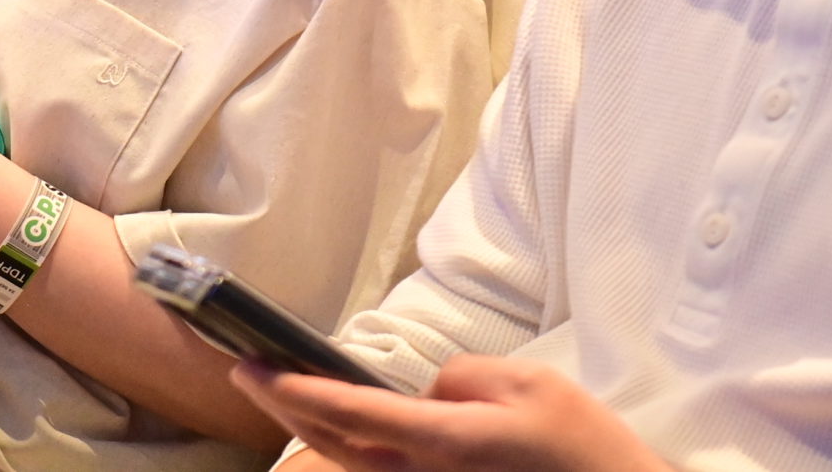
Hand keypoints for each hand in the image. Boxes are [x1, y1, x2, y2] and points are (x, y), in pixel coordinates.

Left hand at [239, 355, 665, 471]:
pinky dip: (360, 448)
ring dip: (320, 430)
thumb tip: (426, 391)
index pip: (349, 413)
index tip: (252, 368)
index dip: (293, 390)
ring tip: (288, 391)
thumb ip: (462, 376)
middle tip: (249, 373)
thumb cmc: (582, 447)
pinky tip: (347, 425)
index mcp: (444, 443)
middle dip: (289, 408)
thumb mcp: (527, 383)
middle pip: (339, 446)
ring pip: (360, 466)